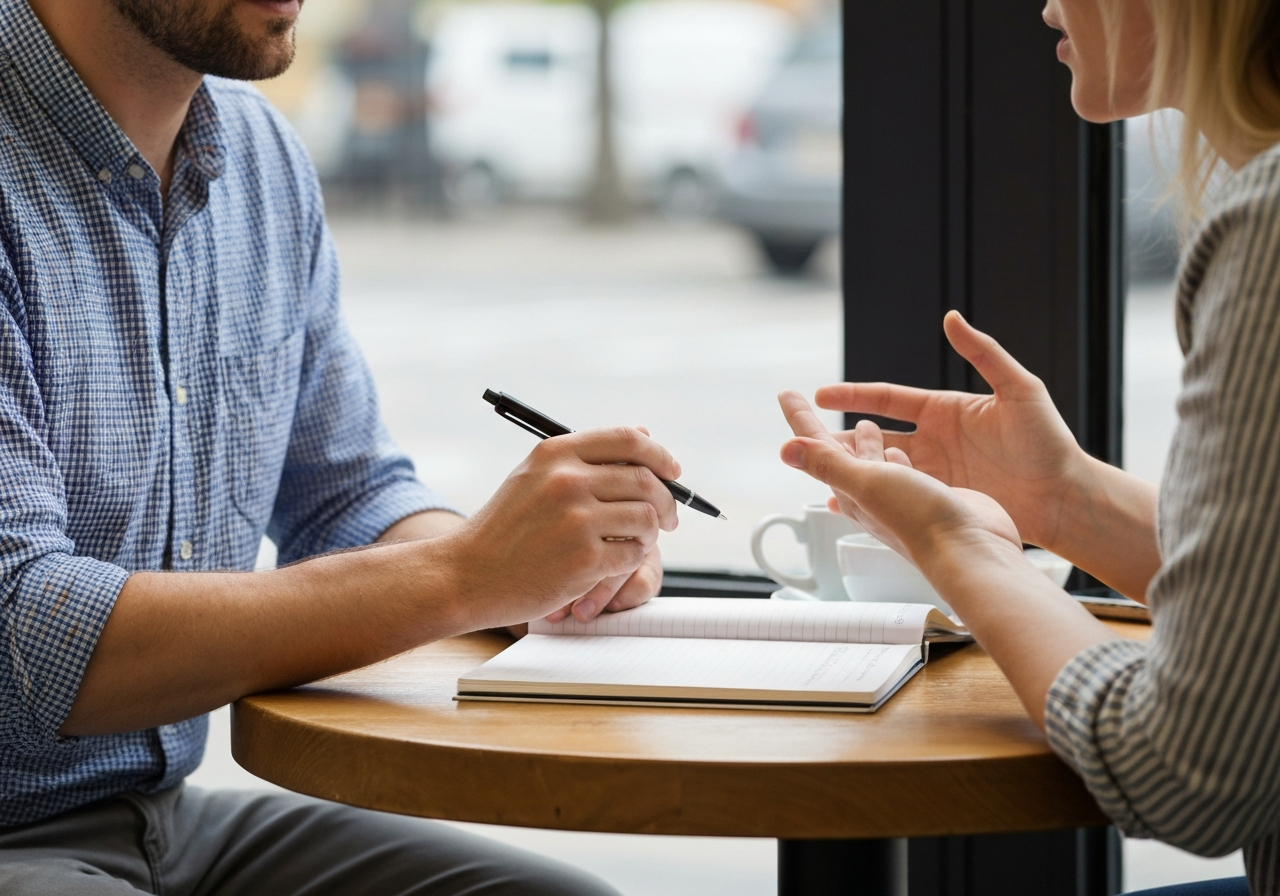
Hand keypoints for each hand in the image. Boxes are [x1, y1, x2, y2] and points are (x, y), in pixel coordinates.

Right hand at [444, 426, 678, 631]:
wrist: (467, 574)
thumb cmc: (504, 529)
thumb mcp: (534, 477)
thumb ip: (585, 456)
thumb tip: (645, 434)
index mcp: (555, 453)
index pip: (628, 439)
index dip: (659, 455)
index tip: (673, 472)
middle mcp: (566, 480)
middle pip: (645, 479)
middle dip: (666, 500)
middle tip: (668, 519)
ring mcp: (576, 519)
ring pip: (645, 517)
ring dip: (650, 533)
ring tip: (637, 542)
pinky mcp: (584, 558)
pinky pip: (633, 553)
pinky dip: (632, 559)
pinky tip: (615, 562)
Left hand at [778, 390, 1021, 568]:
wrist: (968, 549)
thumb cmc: (916, 519)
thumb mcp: (865, 483)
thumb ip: (827, 464)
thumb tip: (785, 449)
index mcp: (850, 486)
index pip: (817, 446)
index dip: (800, 419)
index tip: (786, 394)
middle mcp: (870, 493)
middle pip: (842, 454)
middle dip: (830, 433)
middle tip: (816, 411)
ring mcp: (899, 495)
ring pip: (875, 461)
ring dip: (866, 443)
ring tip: (865, 426)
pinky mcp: (927, 496)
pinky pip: (904, 471)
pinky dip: (896, 457)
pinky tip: (898, 454)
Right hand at [814, 311, 1085, 549]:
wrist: (1065, 498)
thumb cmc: (1048, 442)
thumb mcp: (1019, 389)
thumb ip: (984, 353)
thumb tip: (952, 319)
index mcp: (945, 408)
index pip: (887, 398)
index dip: (853, 396)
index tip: (820, 396)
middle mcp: (934, 439)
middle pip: (874, 434)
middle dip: (838, 434)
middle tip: (801, 434)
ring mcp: (935, 472)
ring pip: (879, 466)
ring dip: (850, 467)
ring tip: (815, 470)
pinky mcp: (940, 500)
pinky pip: (898, 495)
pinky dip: (872, 497)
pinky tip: (847, 503)